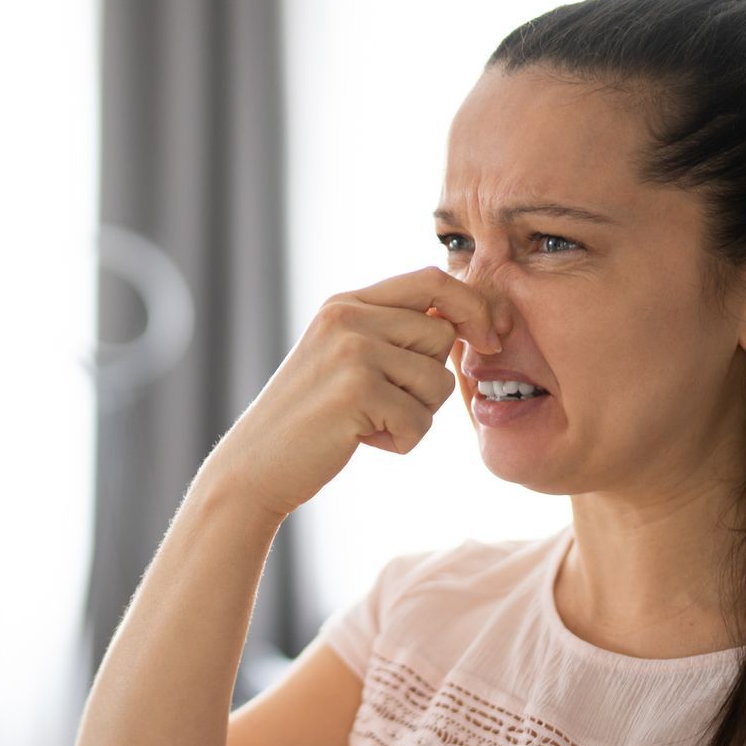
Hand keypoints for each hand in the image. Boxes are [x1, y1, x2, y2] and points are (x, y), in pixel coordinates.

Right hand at [200, 266, 499, 520]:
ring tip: (370, 422)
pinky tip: (363, 440)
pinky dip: (402, 440)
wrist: (255, 465)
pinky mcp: (356, 391)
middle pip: (442, 336)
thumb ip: (393, 333)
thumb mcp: (346, 357)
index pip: (432, 279)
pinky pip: (421, 420)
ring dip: (417, 415)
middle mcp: (348, 317)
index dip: (473, 306)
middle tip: (387, 403)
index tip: (490, 338)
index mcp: (347, 302)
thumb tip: (466, 320)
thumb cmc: (312, 419)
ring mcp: (351, 351)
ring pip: (438, 381)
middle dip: (430, 380)